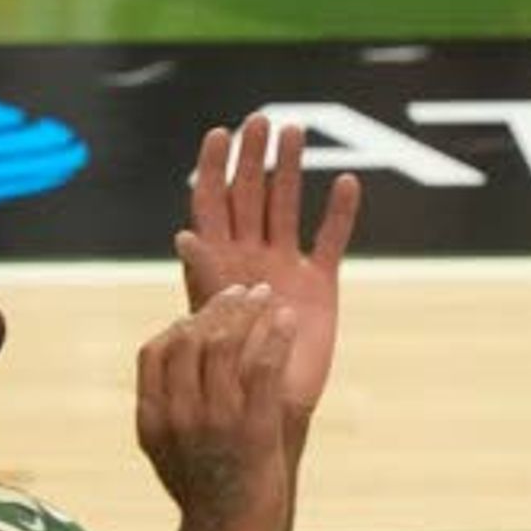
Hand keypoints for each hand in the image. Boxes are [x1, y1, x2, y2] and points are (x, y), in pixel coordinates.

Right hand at [133, 288, 299, 530]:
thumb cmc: (204, 492)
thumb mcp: (168, 450)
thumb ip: (168, 404)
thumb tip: (175, 357)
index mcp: (153, 419)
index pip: (156, 351)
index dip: (181, 324)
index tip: (205, 312)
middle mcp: (179, 416)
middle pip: (192, 339)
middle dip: (218, 307)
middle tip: (243, 291)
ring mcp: (215, 422)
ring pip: (226, 345)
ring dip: (248, 312)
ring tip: (267, 297)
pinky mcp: (253, 429)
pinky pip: (262, 366)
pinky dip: (274, 335)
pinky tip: (286, 320)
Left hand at [174, 114, 354, 423]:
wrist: (268, 410)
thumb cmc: (229, 374)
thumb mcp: (211, 321)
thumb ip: (205, 277)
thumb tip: (184, 236)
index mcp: (217, 262)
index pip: (211, 204)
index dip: (213, 168)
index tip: (219, 134)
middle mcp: (250, 256)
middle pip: (250, 195)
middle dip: (254, 157)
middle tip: (262, 119)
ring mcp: (286, 267)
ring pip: (287, 206)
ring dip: (291, 170)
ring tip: (296, 131)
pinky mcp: (320, 283)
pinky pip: (330, 240)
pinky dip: (338, 213)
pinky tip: (345, 184)